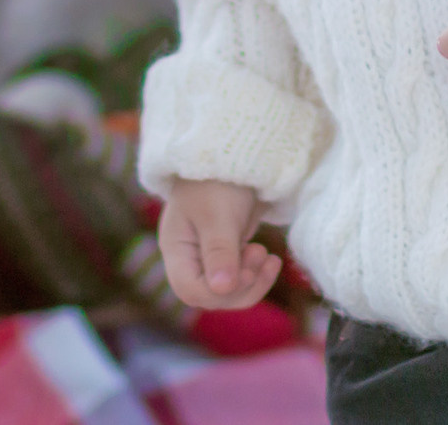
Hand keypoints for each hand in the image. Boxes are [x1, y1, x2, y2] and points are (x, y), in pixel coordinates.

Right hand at [157, 178, 281, 310]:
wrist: (234, 152)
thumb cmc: (218, 179)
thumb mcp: (218, 214)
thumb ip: (220, 252)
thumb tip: (221, 290)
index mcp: (176, 248)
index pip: (190, 290)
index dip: (219, 292)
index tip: (246, 270)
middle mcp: (189, 256)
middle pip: (210, 295)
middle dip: (241, 286)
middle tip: (261, 255)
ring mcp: (208, 255)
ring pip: (228, 290)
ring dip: (252, 281)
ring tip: (269, 257)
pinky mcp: (227, 252)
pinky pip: (240, 276)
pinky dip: (256, 273)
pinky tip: (270, 258)